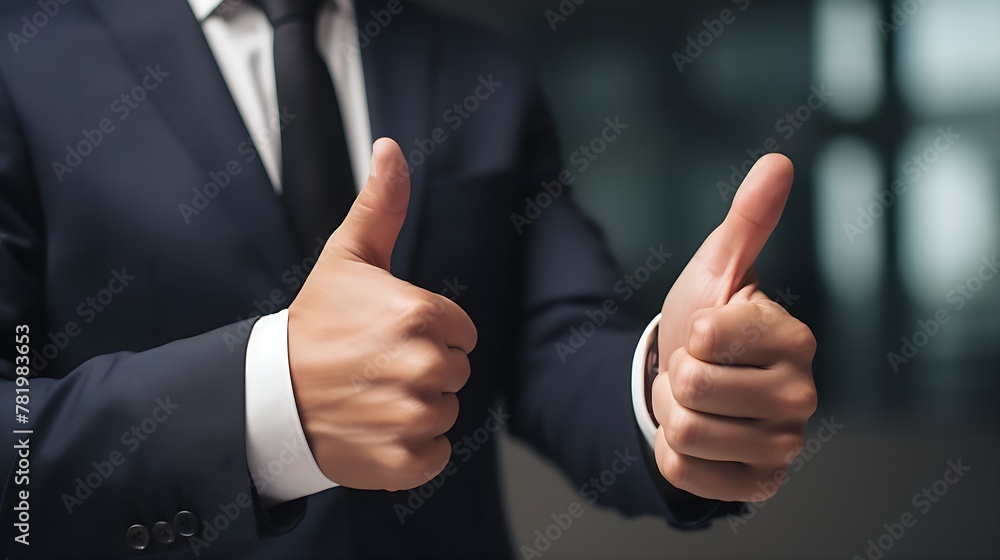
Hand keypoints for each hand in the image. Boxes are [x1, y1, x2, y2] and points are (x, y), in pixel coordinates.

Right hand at [287, 138, 476, 490]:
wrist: (268, 396)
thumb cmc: (314, 324)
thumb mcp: (346, 256)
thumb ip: (380, 204)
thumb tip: (390, 147)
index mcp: (417, 314)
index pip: (461, 332)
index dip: (431, 334)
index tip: (390, 336)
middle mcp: (420, 365)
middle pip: (456, 372)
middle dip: (425, 370)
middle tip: (376, 367)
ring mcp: (411, 416)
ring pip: (446, 413)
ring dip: (417, 410)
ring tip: (372, 398)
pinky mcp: (402, 461)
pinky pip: (435, 456)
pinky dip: (412, 451)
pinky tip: (376, 430)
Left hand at [653, 154, 816, 501]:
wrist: (694, 385)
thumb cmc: (708, 322)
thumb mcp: (719, 268)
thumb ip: (748, 219)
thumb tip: (777, 162)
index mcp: (794, 339)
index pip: (707, 336)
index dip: (690, 331)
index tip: (708, 331)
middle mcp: (801, 396)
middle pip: (691, 388)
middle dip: (677, 375)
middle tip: (699, 370)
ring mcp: (782, 447)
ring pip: (683, 432)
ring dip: (673, 414)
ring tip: (699, 401)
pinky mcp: (757, 485)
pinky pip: (682, 471)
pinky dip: (673, 452)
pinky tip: (700, 436)